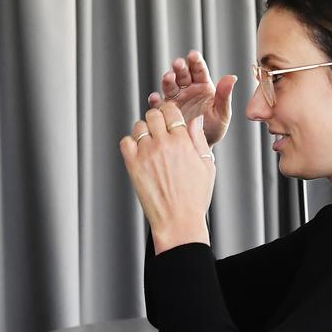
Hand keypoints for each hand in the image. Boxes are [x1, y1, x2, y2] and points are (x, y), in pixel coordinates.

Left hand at [119, 103, 214, 253]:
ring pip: (138, 126)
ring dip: (144, 131)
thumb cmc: (194, 197)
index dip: (170, 112)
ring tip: (150, 143)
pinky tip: (139, 152)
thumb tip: (195, 120)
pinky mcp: (133, 165)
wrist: (178, 220)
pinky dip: (130, 143)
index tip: (169, 118)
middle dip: (157, 118)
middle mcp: (163, 144)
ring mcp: (146, 154)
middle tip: (159, 129)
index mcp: (183, 142)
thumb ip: (198, 139)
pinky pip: (125, 142)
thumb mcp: (207, 165)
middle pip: (153, 115)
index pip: (170, 111)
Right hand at [146, 50, 235, 146]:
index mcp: (203, 86)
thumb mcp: (222, 114)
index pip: (199, 70)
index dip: (195, 62)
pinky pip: (159, 103)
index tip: (193, 55)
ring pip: (170, 85)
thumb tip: (232, 77)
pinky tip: (156, 98)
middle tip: (178, 64)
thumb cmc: (213, 130)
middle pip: (182, 74)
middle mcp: (187, 90)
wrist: (199, 147)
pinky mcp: (165, 110)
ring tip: (168, 77)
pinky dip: (156, 100)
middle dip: (180, 68)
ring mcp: (175, 99)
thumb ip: (225, 96)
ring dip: (168, 80)